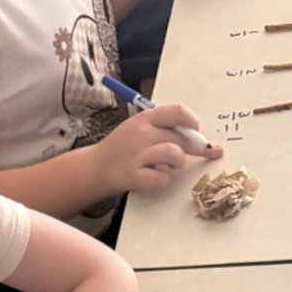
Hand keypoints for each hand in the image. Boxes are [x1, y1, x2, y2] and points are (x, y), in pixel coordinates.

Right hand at [94, 107, 221, 195]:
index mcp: (145, 119)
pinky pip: (161, 178)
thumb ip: (162, 128)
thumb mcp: (137, 128)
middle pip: (181, 138)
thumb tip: (195, 134)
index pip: (178, 112)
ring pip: (175, 155)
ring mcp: (137, 155)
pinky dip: (163, 180)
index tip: (196, 131)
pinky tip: (156, 177)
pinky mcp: (133, 176)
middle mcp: (142, 134)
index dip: (193, 122)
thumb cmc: (121, 148)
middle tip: (188, 156)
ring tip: (171, 166)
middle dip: (192, 149)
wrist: (94, 168)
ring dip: (179, 163)